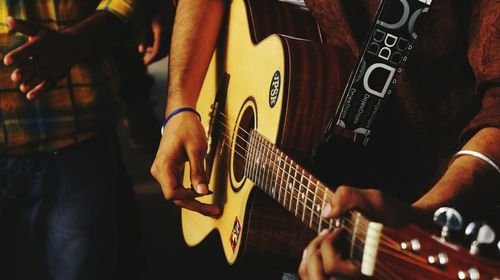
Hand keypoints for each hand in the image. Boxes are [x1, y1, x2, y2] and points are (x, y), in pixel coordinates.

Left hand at [3, 17, 83, 99]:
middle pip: (34, 65)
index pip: (28, 50)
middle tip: (15, 77)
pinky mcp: (56, 76)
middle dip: (24, 71)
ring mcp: (53, 67)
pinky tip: (29, 97)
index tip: (6, 61)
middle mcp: (47, 56)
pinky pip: (48, 85)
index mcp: (41, 44)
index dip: (17, 55)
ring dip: (32, 82)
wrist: (74, 46)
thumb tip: (8, 20)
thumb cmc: (50, 37)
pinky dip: (40, 91)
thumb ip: (23, 26)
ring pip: (41, 76)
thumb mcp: (38, 29)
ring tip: (22, 88)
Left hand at [138, 8, 172, 64]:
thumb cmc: (155, 15)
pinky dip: (161, 49)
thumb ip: (144, 39)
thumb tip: (141, 52)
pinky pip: (169, 47)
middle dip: (153, 58)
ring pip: (166, 51)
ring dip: (157, 53)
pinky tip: (152, 47)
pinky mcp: (176, 37)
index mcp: (161, 32)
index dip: (151, 59)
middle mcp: (169, 35)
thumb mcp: (147, 25)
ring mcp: (173, 36)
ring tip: (148, 50)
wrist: (168, 8)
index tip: (145, 63)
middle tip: (145, 60)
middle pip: (162, 53)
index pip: (157, 50)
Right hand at [150, 110, 219, 216]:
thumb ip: (198, 172)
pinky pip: (178, 186)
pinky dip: (190, 193)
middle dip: (195, 206)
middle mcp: (159, 171)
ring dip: (193, 202)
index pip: (172, 194)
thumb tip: (203, 192)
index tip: (206, 192)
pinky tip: (203, 195)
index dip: (189, 197)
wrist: (180, 115)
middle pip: (175, 198)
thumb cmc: (187, 128)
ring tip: (212, 208)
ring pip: (177, 194)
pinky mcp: (169, 170)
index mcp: (163, 166)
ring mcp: (163, 172)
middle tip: (215, 211)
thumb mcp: (196, 149)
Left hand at [298, 186, 417, 279]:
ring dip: (314, 260)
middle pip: (320, 278)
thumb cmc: (395, 215)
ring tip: (324, 243)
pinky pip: (325, 279)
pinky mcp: (352, 279)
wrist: (414, 230)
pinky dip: (317, 265)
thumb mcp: (375, 199)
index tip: (337, 228)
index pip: (332, 266)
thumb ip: (349, 197)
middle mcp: (362, 278)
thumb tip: (327, 211)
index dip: (328, 243)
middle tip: (326, 235)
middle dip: (315, 251)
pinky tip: (326, 249)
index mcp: (368, 268)